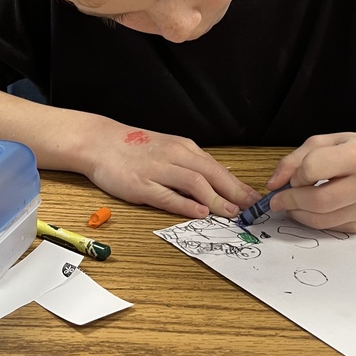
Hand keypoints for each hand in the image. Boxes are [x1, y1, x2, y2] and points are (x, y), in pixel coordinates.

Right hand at [86, 125, 259, 218]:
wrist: (101, 141)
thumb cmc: (135, 148)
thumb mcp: (169, 149)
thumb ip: (191, 166)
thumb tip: (218, 184)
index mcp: (184, 148)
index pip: (218, 168)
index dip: (238, 185)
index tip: (253, 199)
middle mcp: (174, 156)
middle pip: (212, 174)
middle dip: (235, 193)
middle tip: (251, 209)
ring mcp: (157, 170)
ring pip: (194, 184)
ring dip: (216, 200)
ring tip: (231, 213)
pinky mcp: (141, 185)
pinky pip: (167, 195)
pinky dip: (185, 205)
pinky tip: (199, 213)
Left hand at [264, 133, 355, 232]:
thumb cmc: (346, 150)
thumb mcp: (319, 143)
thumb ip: (291, 162)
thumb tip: (273, 185)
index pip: (313, 168)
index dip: (297, 174)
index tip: (296, 176)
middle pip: (318, 201)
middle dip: (290, 201)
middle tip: (278, 200)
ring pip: (321, 220)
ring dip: (298, 214)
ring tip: (293, 203)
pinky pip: (328, 228)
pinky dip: (312, 220)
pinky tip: (311, 208)